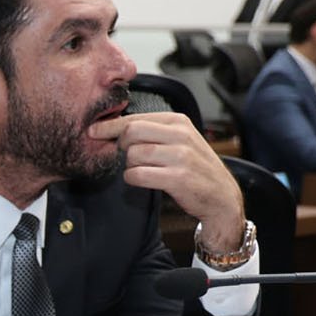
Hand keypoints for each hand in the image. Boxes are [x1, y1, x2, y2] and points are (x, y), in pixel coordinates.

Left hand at [90, 112, 245, 249]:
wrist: (221, 196)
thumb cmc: (194, 167)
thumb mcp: (179, 140)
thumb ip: (153, 131)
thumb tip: (115, 127)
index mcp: (178, 122)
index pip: (135, 118)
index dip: (110, 126)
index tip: (94, 131)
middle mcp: (181, 135)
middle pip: (131, 132)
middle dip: (119, 145)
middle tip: (122, 155)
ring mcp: (181, 156)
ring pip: (133, 155)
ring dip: (129, 165)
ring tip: (141, 169)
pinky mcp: (178, 177)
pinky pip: (137, 175)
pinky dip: (132, 178)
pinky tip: (142, 179)